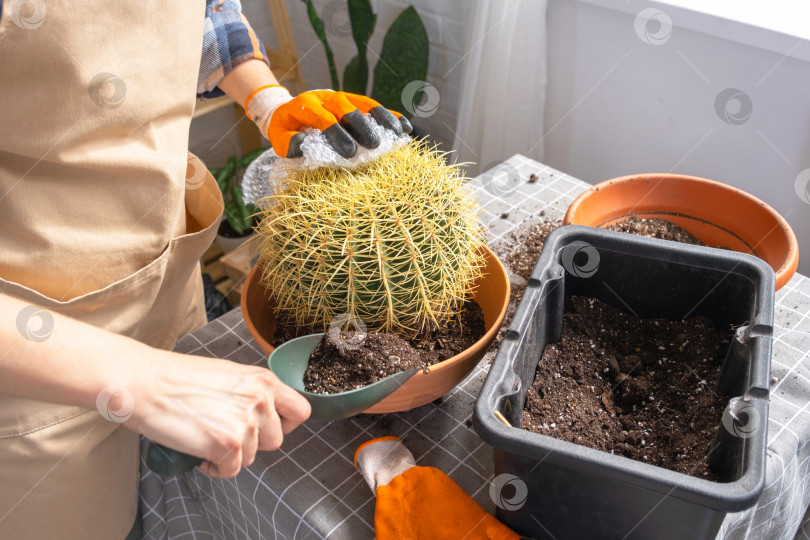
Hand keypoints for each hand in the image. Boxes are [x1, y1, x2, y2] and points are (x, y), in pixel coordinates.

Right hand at [126, 351, 309, 477]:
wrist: (145, 383)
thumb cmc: (178, 379)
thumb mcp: (229, 375)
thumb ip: (252, 393)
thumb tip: (266, 414)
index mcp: (263, 380)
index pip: (301, 411)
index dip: (285, 424)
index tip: (267, 427)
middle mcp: (260, 399)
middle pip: (276, 440)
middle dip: (254, 442)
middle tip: (227, 432)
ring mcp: (246, 422)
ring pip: (253, 456)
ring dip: (233, 454)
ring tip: (208, 437)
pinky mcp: (227, 444)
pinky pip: (231, 470)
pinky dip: (215, 468)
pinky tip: (200, 451)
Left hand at [245, 86, 412, 158]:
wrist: (287, 109)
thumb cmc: (285, 128)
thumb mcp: (279, 137)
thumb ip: (289, 143)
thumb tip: (305, 146)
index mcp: (305, 105)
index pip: (323, 118)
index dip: (336, 133)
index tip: (349, 151)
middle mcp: (326, 97)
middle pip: (347, 107)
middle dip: (361, 126)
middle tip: (373, 145)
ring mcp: (342, 97)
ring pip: (364, 103)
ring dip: (382, 117)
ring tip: (397, 133)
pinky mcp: (354, 100)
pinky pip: (373, 106)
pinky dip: (390, 115)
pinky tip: (405, 127)